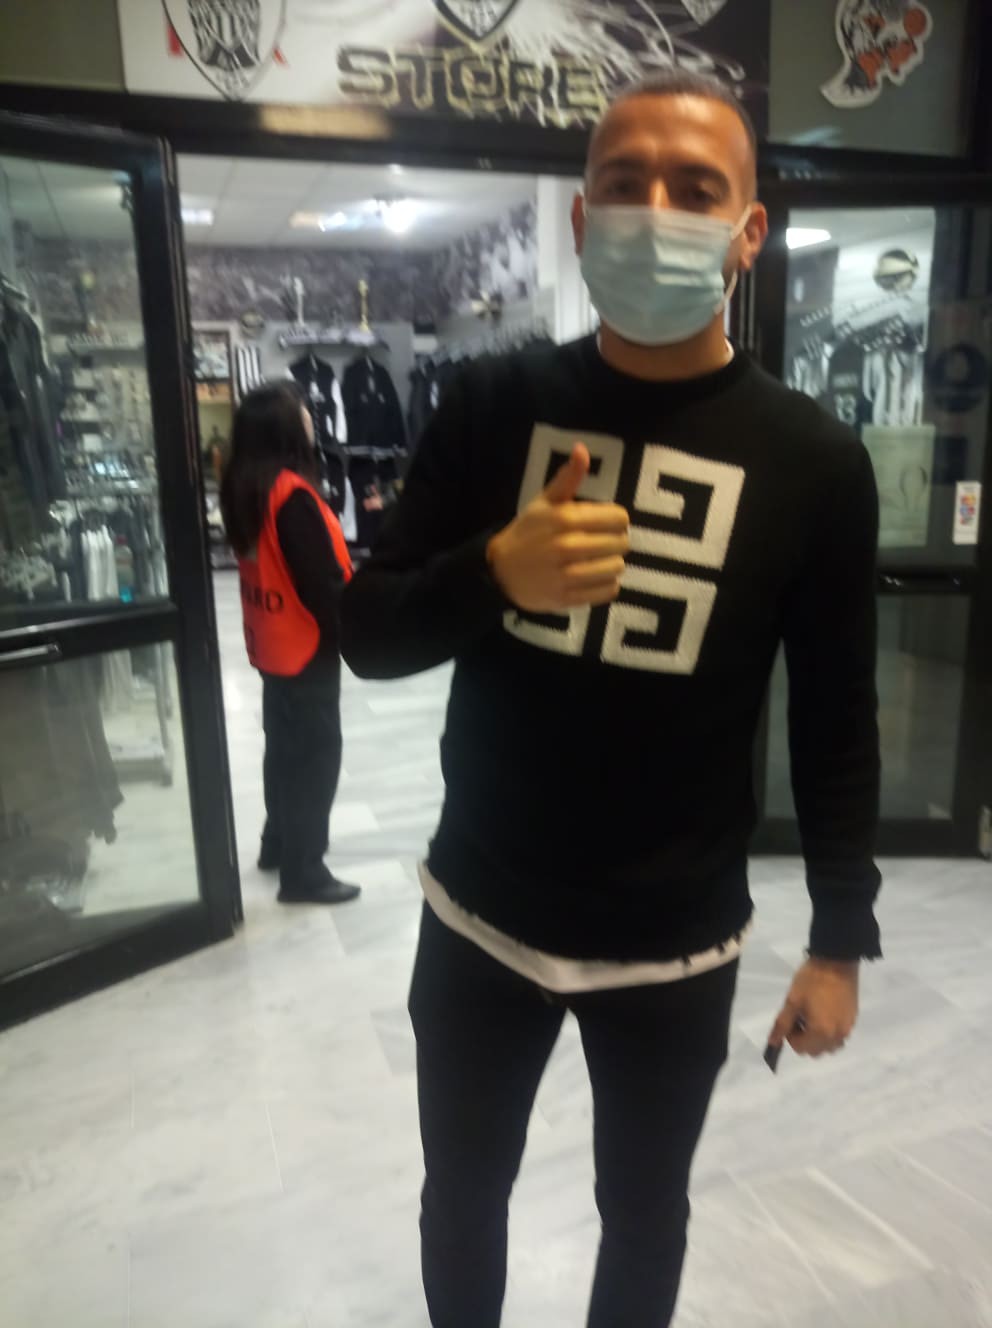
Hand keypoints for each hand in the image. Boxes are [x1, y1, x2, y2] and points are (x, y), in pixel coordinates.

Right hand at [487, 444, 629, 612]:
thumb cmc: (527, 532)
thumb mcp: (544, 502)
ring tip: (598, 562)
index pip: (619, 518)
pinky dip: (606, 585)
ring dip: (612, 565)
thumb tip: (582, 448)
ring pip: (617, 568)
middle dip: (615, 542)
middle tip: (600, 544)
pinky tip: (594, 579)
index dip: (615, 520)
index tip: (604, 524)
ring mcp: (568, 575)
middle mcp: (568, 546)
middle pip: (621, 543)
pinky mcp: (568, 598)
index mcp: (566, 518)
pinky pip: (608, 591)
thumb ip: (568, 477)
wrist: (500, 571)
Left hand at [768, 958, 859, 1059]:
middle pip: (815, 1051)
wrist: (837, 961)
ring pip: (829, 1046)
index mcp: (821, 1032)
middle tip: (800, 1017)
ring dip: (818, 1039)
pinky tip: (825, 1012)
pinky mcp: (853, 1019)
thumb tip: (773, 1043)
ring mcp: (847, 1028)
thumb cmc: (811, 981)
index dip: (790, 1036)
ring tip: (813, 1015)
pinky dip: (829, 1032)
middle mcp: (837, 1036)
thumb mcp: (792, 1001)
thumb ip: (782, 1024)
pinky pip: (839, 1036)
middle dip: (804, 1039)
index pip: (800, 1048)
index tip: (791, 1018)